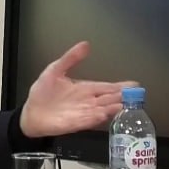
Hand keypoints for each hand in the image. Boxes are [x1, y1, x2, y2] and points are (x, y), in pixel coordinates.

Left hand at [19, 41, 135, 137]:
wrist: (31, 113)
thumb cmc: (42, 93)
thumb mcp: (55, 70)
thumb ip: (70, 58)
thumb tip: (85, 44)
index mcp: (85, 89)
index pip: (106, 87)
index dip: (120, 86)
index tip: (134, 85)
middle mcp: (87, 102)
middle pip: (109, 99)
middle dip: (123, 97)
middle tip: (137, 96)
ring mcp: (83, 113)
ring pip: (103, 110)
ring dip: (113, 108)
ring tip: (125, 105)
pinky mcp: (75, 124)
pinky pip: (88, 120)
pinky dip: (96, 118)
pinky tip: (104, 114)